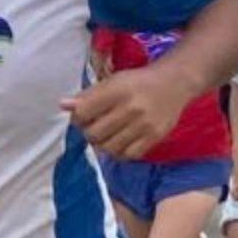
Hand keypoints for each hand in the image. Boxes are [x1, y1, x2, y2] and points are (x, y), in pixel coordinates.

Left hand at [62, 68, 184, 160]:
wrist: (174, 83)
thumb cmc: (137, 82)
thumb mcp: (111, 81)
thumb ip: (87, 96)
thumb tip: (63, 105)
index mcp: (117, 91)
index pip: (82, 114)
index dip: (77, 118)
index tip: (83, 116)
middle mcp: (131, 109)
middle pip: (93, 134)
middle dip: (89, 132)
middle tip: (95, 126)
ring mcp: (144, 125)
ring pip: (108, 148)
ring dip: (102, 144)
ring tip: (107, 135)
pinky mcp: (154, 137)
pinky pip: (128, 155)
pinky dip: (119, 152)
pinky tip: (120, 142)